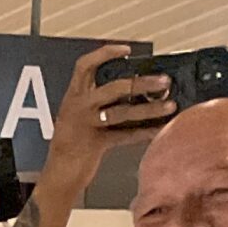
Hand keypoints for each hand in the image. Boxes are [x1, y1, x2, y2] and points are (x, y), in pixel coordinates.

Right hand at [38, 44, 168, 199]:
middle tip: (164, 81)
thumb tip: (135, 91)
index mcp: (72, 97)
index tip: (126, 50)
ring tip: (170, 105)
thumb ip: (98, 103)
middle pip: (113, 87)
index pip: (84, 66)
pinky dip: (145, 132)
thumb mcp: (77, 117)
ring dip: (150, 108)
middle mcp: (78, 107)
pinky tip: (160, 129)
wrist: (57, 176)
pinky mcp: (94, 144)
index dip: (105, 54)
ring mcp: (85, 125)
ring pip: (122, 112)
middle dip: (142, 83)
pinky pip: (125, 136)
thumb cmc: (71, 145)